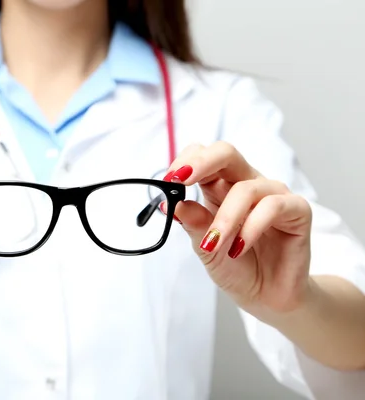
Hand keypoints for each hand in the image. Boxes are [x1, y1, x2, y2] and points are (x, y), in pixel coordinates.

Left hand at [162, 142, 312, 317]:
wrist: (266, 296)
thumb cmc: (236, 267)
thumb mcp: (206, 248)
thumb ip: (193, 224)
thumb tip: (172, 204)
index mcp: (220, 187)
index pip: (203, 157)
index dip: (186, 162)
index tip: (168, 180)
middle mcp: (246, 184)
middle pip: (226, 153)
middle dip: (202, 163)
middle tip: (182, 179)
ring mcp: (273, 195)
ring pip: (246, 188)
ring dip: (225, 218)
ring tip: (213, 244)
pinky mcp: (297, 210)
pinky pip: (274, 206)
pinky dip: (251, 227)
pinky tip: (239, 247)